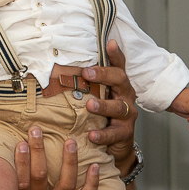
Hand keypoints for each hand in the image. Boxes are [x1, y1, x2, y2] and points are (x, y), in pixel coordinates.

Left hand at [83, 41, 138, 167]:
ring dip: (103, 105)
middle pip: (120, 80)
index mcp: (118, 85)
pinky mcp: (125, 133)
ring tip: (90, 105)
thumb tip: (61, 69)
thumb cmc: (103, 117)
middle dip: (104, 75)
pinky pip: (114, 133)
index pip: (118, 66)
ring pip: (118, 107)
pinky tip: (92, 135)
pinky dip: (103, 134)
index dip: (115, 55)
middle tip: (87, 73)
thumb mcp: (97, 98)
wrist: (115, 146)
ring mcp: (127, 114)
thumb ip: (86, 85)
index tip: (109, 43)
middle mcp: (125, 96)